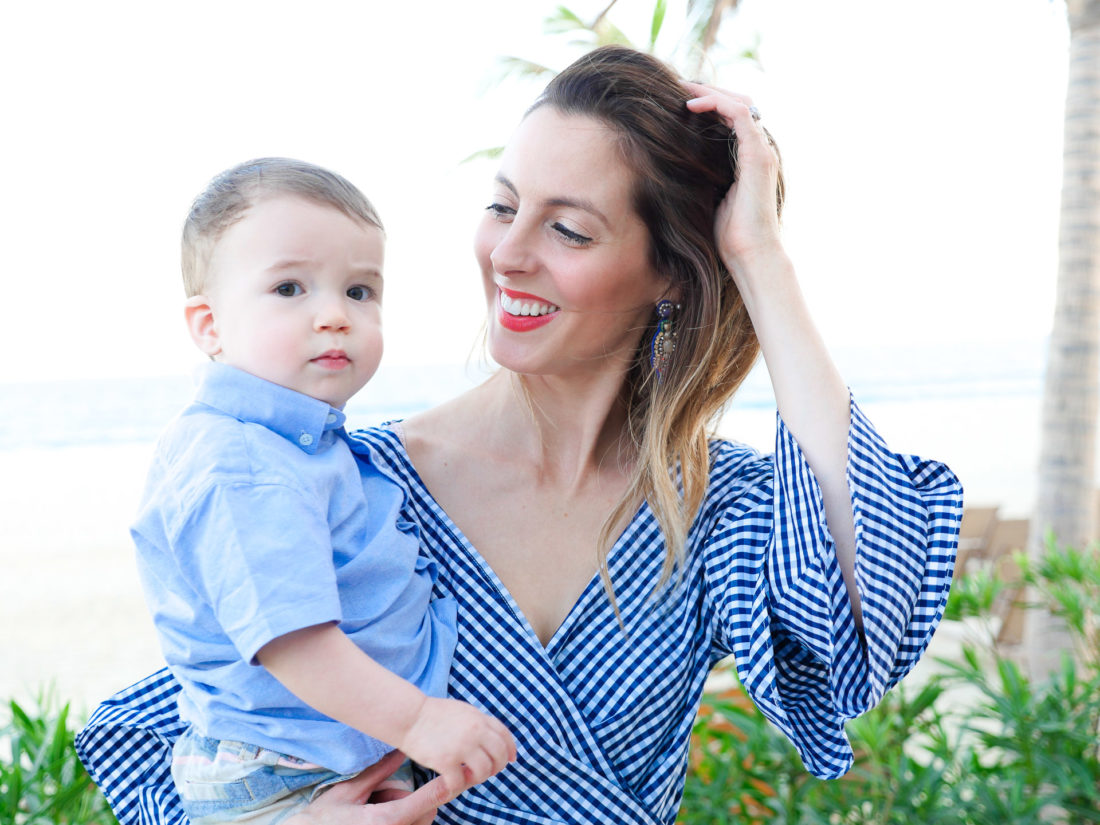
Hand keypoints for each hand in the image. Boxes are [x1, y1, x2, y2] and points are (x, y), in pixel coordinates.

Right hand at [284, 751, 445, 824]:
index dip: (443, 786)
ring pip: (420, 822)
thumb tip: (399, 752)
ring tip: (374, 805)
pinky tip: (374, 813)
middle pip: (426, 813)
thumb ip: (378, 772)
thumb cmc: (323, 818)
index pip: (425, 800)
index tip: (458, 774)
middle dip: (416, 800)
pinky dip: (401, 818)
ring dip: (407, 811)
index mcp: (384, 820)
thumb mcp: (349, 791)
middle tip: (383, 794)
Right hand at [398, 696, 516, 794]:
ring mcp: (461, 746)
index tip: (511, 759)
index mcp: (479, 718)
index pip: (504, 735)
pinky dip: (458, 785)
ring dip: (479, 777)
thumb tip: (493, 738)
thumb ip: (478, 722)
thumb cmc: (433, 714)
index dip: (511, 749)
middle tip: (488, 771)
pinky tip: (452, 781)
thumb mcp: (463, 711)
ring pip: (484, 770)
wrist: (410, 716)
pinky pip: (460, 782)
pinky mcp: (446, 760)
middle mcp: (475, 731)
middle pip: (499, 755)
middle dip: (497, 766)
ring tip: (469, 775)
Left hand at [684, 81, 783, 279]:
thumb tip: (673, 169)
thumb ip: (702, 178)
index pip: (731, 119)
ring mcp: (761, 150)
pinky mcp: (758, 154)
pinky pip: (739, 114)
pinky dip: (715, 104)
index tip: (677, 102)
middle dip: (708, 92)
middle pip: (737, 104)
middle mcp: (759, 150)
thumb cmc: (729, 237)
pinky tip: (691, 106)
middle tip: (677, 86)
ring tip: (681, 88)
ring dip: (709, 92)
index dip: (708, 105)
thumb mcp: (709, 198)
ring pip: (739, 103)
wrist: (750, 256)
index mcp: (748, 159)